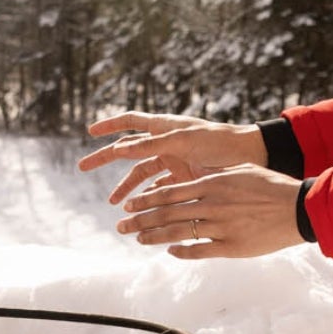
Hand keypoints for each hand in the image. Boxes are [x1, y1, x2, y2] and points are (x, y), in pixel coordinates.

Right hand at [79, 111, 268, 204]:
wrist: (251, 156)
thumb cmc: (218, 141)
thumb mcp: (182, 140)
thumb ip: (152, 144)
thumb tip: (119, 148)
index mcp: (164, 127)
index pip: (130, 122)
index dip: (109, 125)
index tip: (89, 131)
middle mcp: (166, 143)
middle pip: (128, 151)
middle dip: (105, 160)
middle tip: (82, 167)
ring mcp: (174, 161)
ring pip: (142, 175)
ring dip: (127, 188)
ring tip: (115, 204)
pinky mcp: (184, 179)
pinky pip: (159, 189)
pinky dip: (148, 198)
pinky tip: (139, 211)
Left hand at [114, 166, 306, 258]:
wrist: (298, 208)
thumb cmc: (271, 187)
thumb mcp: (240, 172)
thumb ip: (215, 175)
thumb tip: (195, 176)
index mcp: (212, 184)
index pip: (169, 192)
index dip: (146, 200)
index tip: (129, 205)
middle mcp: (211, 205)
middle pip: (166, 213)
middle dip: (140, 220)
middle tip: (121, 226)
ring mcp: (220, 226)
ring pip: (177, 232)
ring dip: (154, 237)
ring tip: (138, 239)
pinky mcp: (231, 246)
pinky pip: (199, 250)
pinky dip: (181, 251)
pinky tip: (169, 251)